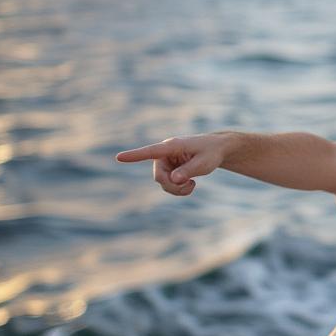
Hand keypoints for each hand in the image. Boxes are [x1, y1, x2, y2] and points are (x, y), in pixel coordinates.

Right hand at [116, 133, 230, 195]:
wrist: (217, 150)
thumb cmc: (211, 152)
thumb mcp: (204, 163)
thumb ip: (188, 171)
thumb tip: (172, 180)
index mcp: (172, 146)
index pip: (151, 151)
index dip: (135, 155)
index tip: (119, 157)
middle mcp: (165, 153)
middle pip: (159, 176)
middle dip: (172, 186)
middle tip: (190, 187)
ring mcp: (166, 162)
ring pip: (162, 182)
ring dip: (176, 189)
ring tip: (192, 185)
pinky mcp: (169, 169)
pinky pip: (168, 184)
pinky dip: (178, 189)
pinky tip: (190, 184)